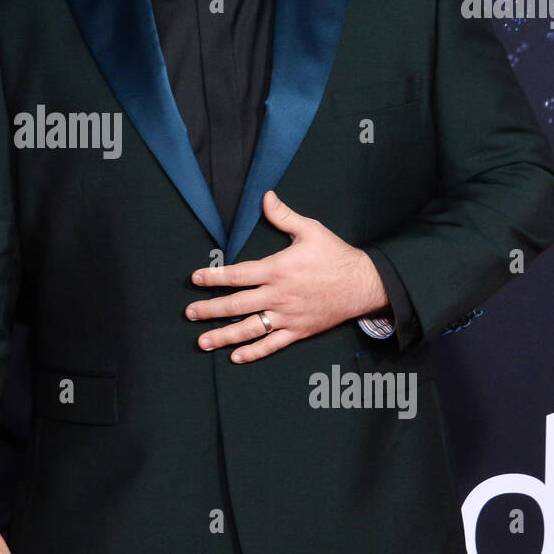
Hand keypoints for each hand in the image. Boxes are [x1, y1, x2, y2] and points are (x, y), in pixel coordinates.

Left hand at [186, 190, 389, 361]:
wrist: (364, 283)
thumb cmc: (336, 255)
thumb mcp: (311, 230)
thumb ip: (284, 216)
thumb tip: (266, 196)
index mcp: (278, 270)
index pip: (238, 275)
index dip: (214, 277)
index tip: (196, 279)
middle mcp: (278, 296)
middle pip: (236, 305)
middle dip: (209, 310)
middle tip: (189, 313)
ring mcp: (288, 316)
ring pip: (250, 329)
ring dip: (224, 336)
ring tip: (202, 341)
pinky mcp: (299, 331)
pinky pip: (272, 344)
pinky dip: (253, 352)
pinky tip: (235, 357)